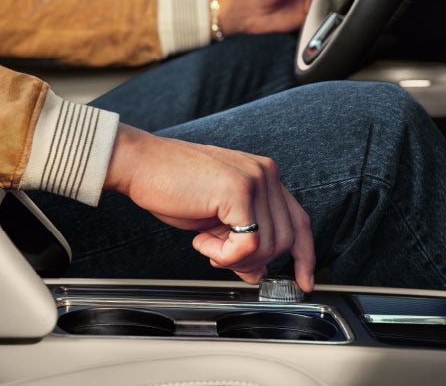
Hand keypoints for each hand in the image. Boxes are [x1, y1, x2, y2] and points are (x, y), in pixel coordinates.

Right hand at [104, 124, 315, 290]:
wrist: (141, 165)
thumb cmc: (172, 187)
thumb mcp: (216, 220)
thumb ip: (244, 239)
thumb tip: (258, 271)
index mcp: (263, 176)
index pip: (299, 221)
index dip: (305, 255)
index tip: (304, 281)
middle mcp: (265, 174)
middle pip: (286, 239)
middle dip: (254, 261)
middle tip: (221, 258)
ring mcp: (254, 179)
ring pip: (268, 245)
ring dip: (234, 257)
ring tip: (206, 243)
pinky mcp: (239, 191)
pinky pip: (248, 244)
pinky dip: (225, 255)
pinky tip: (202, 242)